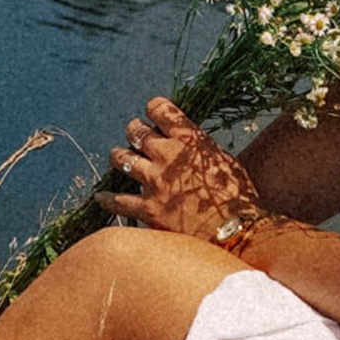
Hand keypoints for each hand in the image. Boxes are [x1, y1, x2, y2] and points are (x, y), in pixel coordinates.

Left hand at [100, 98, 266, 244]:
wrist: (238, 231)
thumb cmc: (239, 196)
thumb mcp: (223, 159)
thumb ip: (199, 148)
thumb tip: (185, 144)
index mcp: (189, 138)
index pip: (161, 109)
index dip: (154, 108)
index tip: (153, 112)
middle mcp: (168, 155)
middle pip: (137, 132)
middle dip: (134, 130)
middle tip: (134, 133)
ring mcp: (155, 182)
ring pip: (122, 159)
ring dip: (118, 155)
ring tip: (117, 155)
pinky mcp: (149, 210)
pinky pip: (118, 201)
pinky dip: (107, 198)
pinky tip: (101, 196)